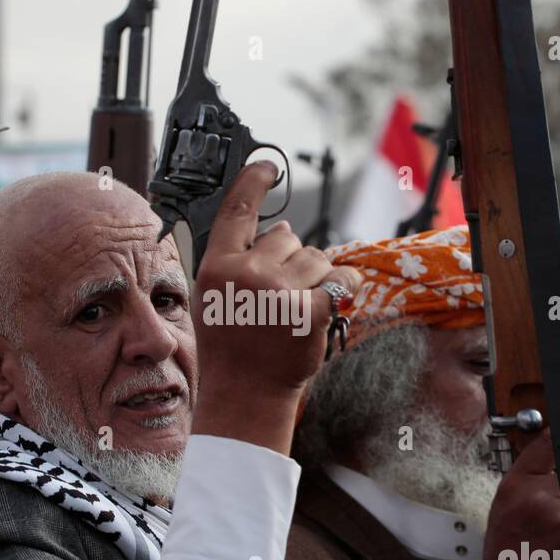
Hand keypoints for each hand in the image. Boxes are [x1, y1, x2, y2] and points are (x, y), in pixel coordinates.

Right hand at [190, 161, 360, 453]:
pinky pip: (342, 279)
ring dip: (316, 277)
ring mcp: (279, 291)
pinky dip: (344, 288)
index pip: (237, 210)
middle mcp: (247, 273)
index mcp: (217, 267)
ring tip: (296, 309)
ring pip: (316, 258)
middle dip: (291, 260)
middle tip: (279, 297)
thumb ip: (239, 262)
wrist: (245, 394)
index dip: (254, 181)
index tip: (268, 166)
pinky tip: (330, 305)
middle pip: (287, 237)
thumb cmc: (231, 348)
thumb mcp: (215, 299)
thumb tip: (283, 229)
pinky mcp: (310, 310)